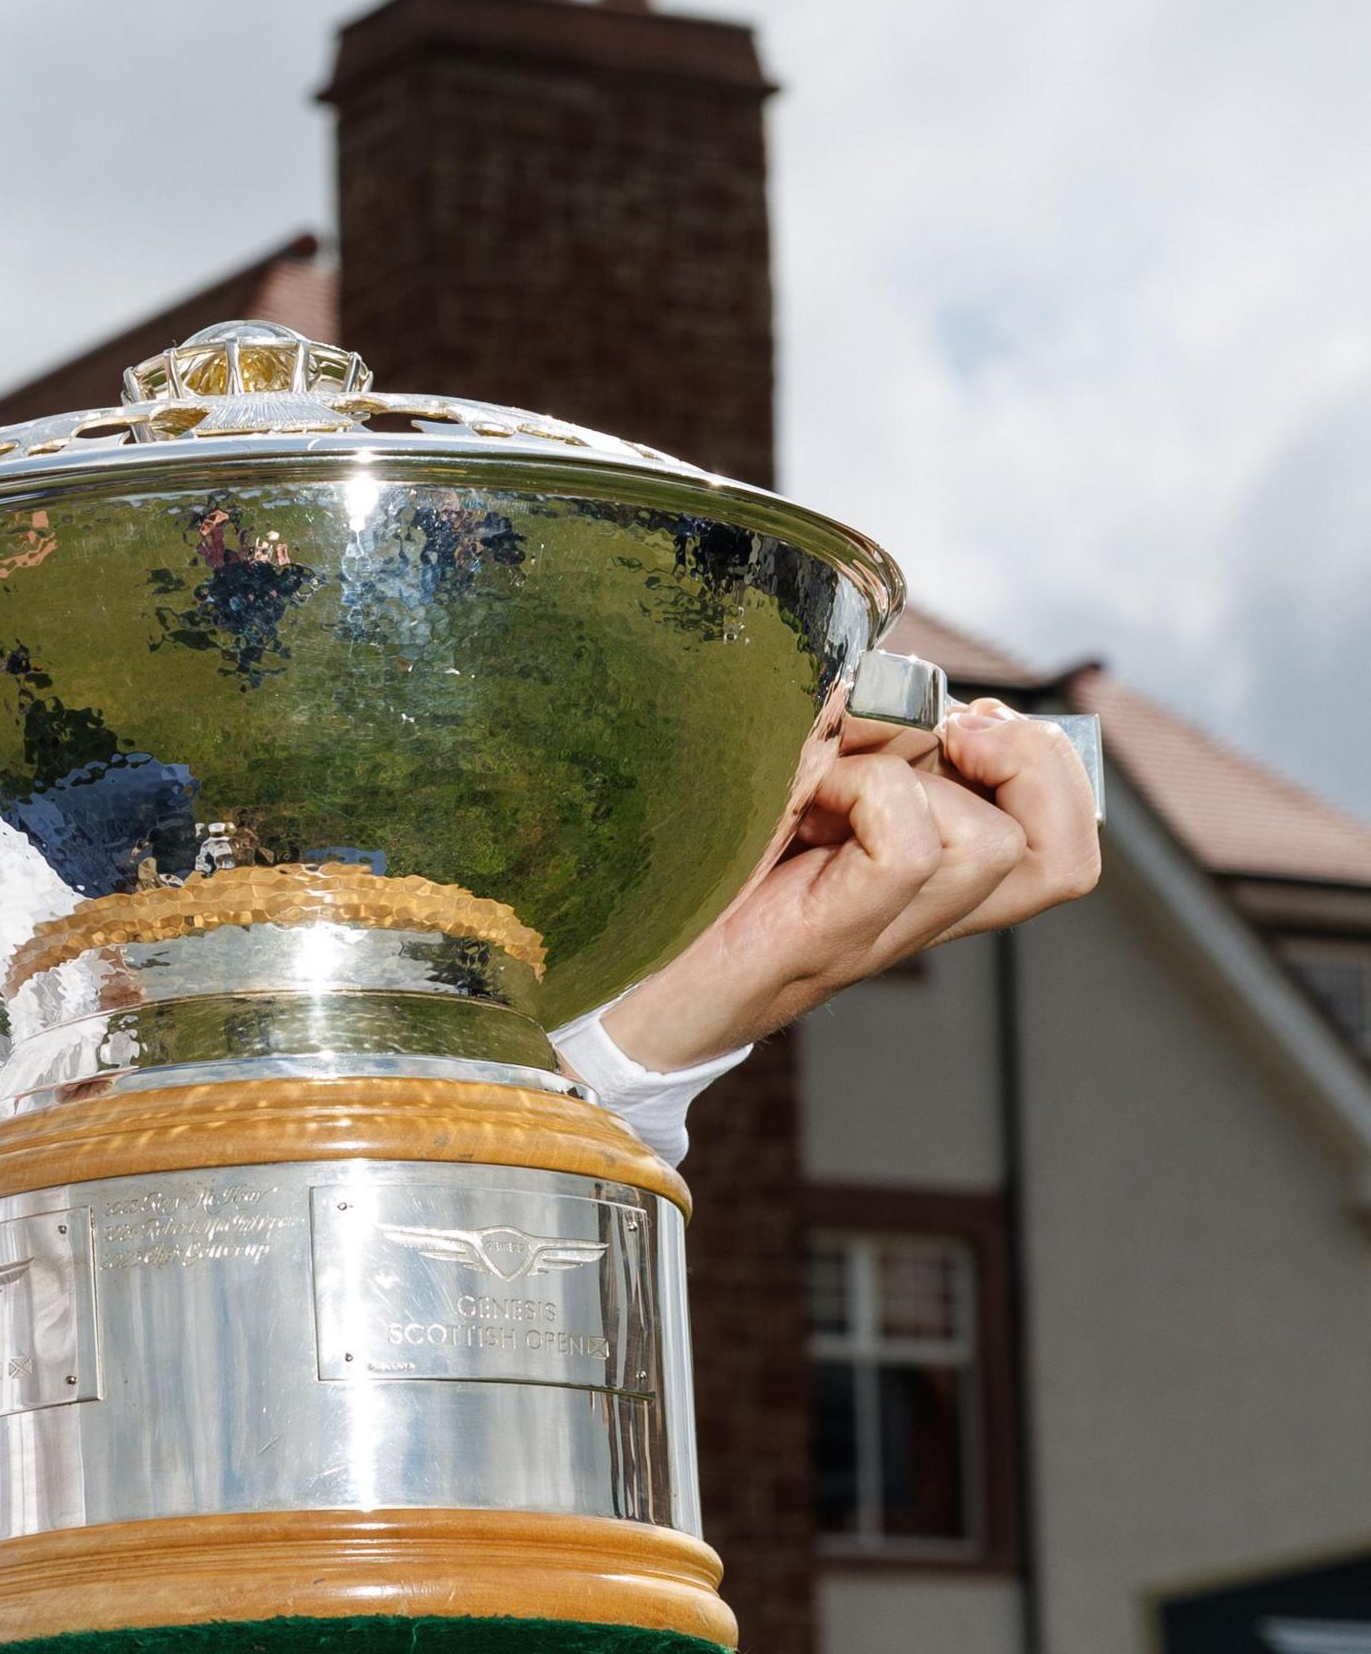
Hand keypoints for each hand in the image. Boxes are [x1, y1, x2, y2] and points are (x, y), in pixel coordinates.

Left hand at [602, 699, 1101, 1068]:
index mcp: (912, 872)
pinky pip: (916, 849)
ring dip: (920, 776)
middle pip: (1058, 847)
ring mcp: (875, 929)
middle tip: (946, 732)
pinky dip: (870, 798)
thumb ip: (837, 729)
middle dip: (1024, 757)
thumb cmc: (668, 869)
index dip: (1041, 762)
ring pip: (995, 843)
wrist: (594, 972)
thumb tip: (889, 681)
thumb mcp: (767, 773)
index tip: (967, 721)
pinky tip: (803, 808)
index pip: (1052, 839)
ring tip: (837, 778)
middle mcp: (912, 908)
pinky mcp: (826, 938)